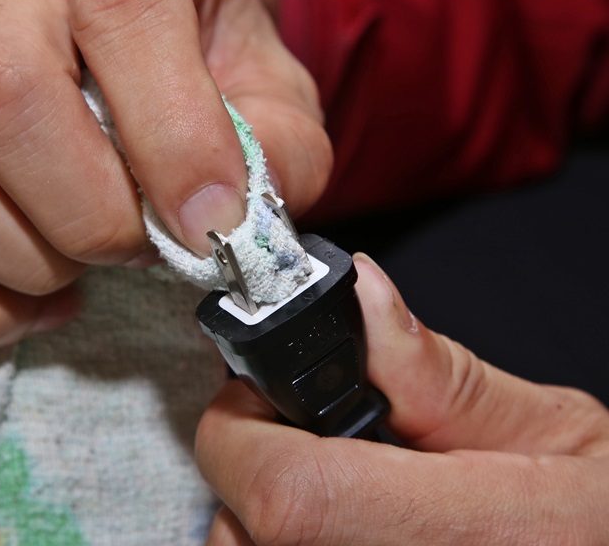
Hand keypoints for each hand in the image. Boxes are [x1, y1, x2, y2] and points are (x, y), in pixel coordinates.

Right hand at [0, 0, 330, 345]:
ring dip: (23, 264)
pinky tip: (35, 290)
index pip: (117, 20)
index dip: (174, 145)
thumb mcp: (268, 84)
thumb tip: (224, 228)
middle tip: (142, 243)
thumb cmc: (203, 56)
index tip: (211, 227)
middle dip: (91, 220)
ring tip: (86, 263)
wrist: (129, 26)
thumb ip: (276, 148)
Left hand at [196, 253, 608, 544]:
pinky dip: (287, 539)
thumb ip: (439, 372)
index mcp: (472, 537)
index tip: (255, 394)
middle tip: (295, 437)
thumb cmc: (601, 520)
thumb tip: (360, 295)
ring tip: (330, 483)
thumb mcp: (556, 432)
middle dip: (249, 467)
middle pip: (248, 534)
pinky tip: (337, 522)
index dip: (243, 433)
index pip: (291, 494)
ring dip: (261, 513)